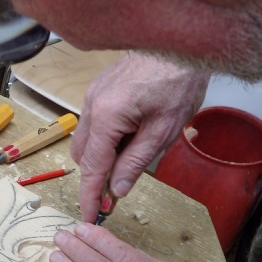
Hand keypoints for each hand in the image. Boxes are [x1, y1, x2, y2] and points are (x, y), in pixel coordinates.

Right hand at [72, 52, 209, 221]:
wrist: (178, 44)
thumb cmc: (177, 83)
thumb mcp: (162, 132)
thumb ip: (135, 163)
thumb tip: (116, 191)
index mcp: (106, 117)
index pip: (92, 167)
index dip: (90, 195)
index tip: (89, 216)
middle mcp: (91, 106)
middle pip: (82, 155)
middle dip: (95, 176)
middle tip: (117, 192)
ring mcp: (92, 95)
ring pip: (86, 140)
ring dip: (101, 157)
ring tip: (129, 160)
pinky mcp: (98, 89)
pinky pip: (93, 123)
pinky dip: (104, 139)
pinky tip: (128, 137)